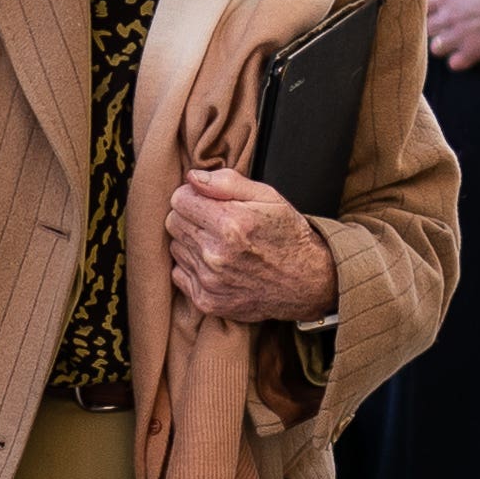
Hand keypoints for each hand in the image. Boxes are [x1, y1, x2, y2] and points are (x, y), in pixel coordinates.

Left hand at [164, 168, 334, 323]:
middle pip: (173, 222)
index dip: (193, 196)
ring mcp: (210, 281)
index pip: (179, 199)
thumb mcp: (268, 196)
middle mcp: (216, 254)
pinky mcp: (207, 301)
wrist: (306, 282)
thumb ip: (227, 182)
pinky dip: (192, 267)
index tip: (207, 201)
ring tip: (218, 243)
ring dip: (190, 242)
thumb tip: (192, 177)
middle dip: (190, 217)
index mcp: (230, 223)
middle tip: (214, 222)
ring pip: (175, 247)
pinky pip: (179, 274)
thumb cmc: (288, 235)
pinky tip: (215, 264)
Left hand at [425, 0, 479, 70]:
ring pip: (436, 48)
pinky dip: (459, 60)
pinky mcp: (473, 51)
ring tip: (454, 40)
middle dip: (434, 26)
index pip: (421, 5)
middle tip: (444, 24)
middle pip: (426, 28)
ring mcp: (458, 36)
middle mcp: (447, 17)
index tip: (434, 8)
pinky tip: (467, 53)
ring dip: (444, 44)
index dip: (426, 8)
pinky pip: (455, 64)